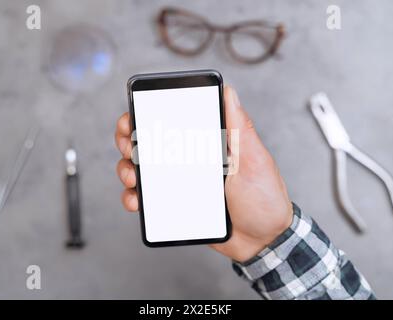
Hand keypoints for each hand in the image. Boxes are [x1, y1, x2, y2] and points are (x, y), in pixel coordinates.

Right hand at [115, 86, 292, 262]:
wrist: (263, 242)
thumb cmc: (264, 200)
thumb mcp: (254, 160)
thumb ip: (241, 129)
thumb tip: (229, 92)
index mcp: (209, 145)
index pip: (175, 122)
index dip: (150, 116)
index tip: (136, 117)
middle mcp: (191, 161)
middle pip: (151, 144)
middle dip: (130, 140)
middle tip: (130, 147)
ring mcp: (182, 183)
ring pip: (143, 170)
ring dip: (128, 169)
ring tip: (133, 177)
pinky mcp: (176, 205)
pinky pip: (148, 200)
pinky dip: (134, 198)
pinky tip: (137, 200)